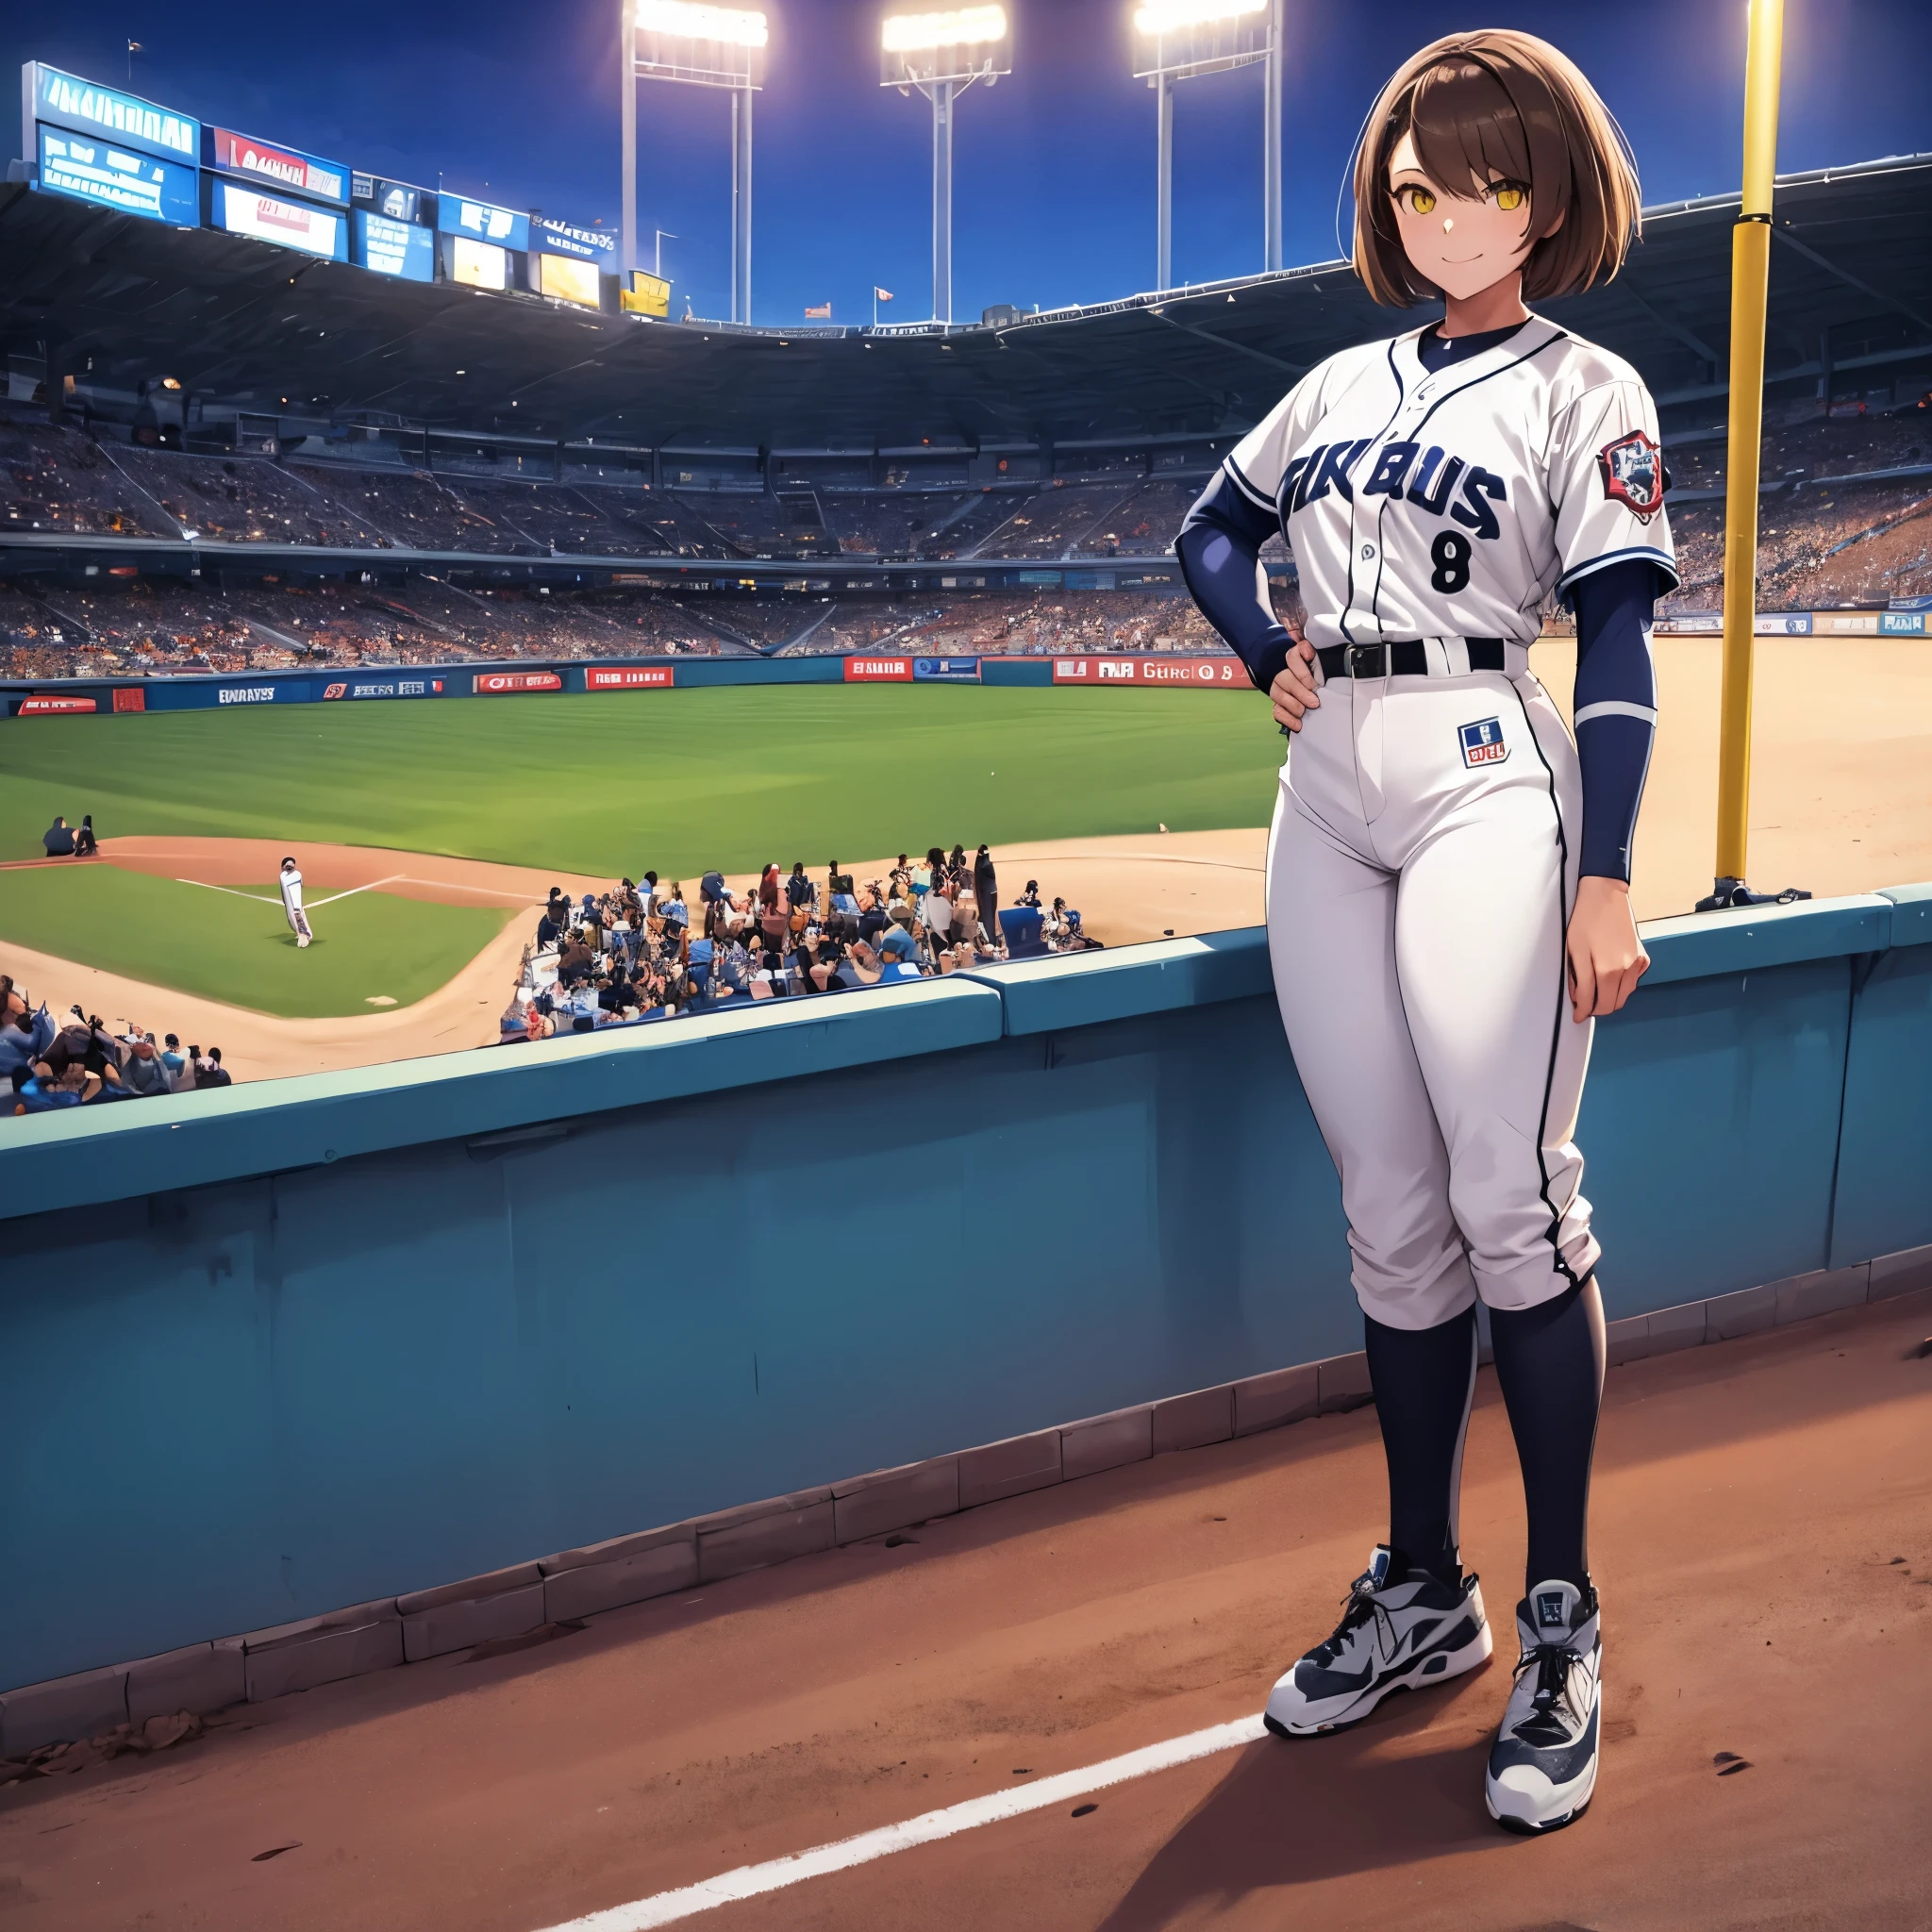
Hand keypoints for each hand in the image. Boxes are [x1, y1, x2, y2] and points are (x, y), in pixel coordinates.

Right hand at [1269, 640, 1320, 731]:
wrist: (1303, 680)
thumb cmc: (1313, 669)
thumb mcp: (1317, 659)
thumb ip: (1311, 653)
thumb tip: (1308, 652)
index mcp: (1293, 657)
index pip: (1292, 657)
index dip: (1302, 671)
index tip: (1314, 684)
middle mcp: (1282, 672)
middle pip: (1286, 679)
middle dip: (1300, 692)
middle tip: (1314, 702)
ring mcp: (1277, 688)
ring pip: (1279, 695)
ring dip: (1293, 705)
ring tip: (1304, 712)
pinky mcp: (1277, 704)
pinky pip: (1277, 711)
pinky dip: (1287, 719)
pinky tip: (1298, 725)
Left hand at [1565, 876, 1648, 1021]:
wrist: (1605, 895)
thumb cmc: (1585, 920)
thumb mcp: (1574, 950)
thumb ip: (1579, 979)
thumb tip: (1580, 1000)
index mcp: (1606, 970)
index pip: (1594, 1003)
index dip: (1583, 1012)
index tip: (1577, 1016)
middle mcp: (1625, 970)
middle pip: (1612, 1005)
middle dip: (1597, 1008)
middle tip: (1583, 1003)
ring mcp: (1637, 964)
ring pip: (1624, 995)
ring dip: (1610, 998)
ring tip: (1594, 989)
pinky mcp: (1643, 958)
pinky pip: (1632, 981)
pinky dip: (1621, 985)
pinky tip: (1609, 975)